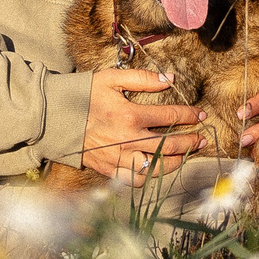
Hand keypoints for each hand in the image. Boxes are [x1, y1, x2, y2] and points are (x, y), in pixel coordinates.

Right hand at [82, 68, 206, 184]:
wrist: (55, 118)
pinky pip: (136, 180)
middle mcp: (127, 140)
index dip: (189, 115)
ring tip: (185, 155)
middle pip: (170, 145)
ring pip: (157, 167)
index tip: (201, 114)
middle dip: (191, 141)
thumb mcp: (111, 79)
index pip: (170, 116)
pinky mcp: (110, 169)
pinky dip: (149, 176)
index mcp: (130, 115)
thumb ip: (142, 78)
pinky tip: (157, 168)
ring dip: (176, 161)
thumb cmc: (84, 95)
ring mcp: (119, 158)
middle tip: (202, 138)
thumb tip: (169, 78)